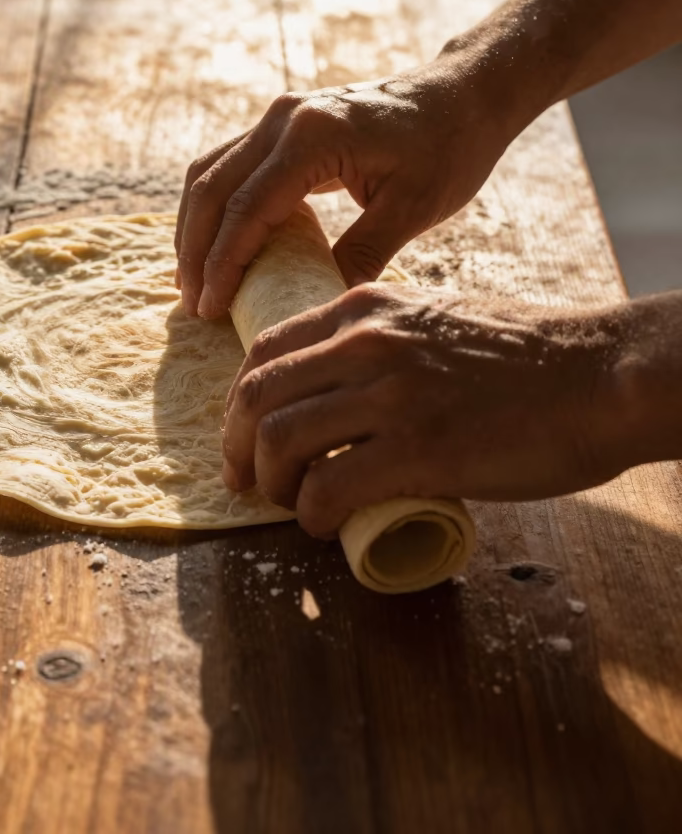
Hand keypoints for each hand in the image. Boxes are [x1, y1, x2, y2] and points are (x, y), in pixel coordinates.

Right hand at [174, 60, 514, 318]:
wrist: (463, 93)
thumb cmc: (449, 148)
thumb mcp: (413, 209)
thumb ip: (361, 255)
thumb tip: (316, 308)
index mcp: (313, 137)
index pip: (246, 209)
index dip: (222, 264)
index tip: (211, 309)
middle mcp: (283, 119)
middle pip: (210, 189)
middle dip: (194, 251)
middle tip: (193, 305)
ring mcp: (277, 116)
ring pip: (207, 173)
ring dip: (193, 228)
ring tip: (192, 281)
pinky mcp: (280, 124)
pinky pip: (225, 166)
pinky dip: (211, 208)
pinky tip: (212, 245)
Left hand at [220, 284, 628, 538]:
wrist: (598, 375)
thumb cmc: (524, 355)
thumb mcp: (434, 317)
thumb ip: (381, 338)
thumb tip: (338, 383)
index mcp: (365, 309)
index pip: (265, 350)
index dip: (238, 403)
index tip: (240, 437)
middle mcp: (366, 342)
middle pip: (257, 397)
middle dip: (235, 447)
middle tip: (245, 482)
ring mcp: (390, 394)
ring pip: (279, 441)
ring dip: (271, 485)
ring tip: (291, 506)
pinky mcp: (418, 448)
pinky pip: (328, 487)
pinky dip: (312, 514)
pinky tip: (324, 525)